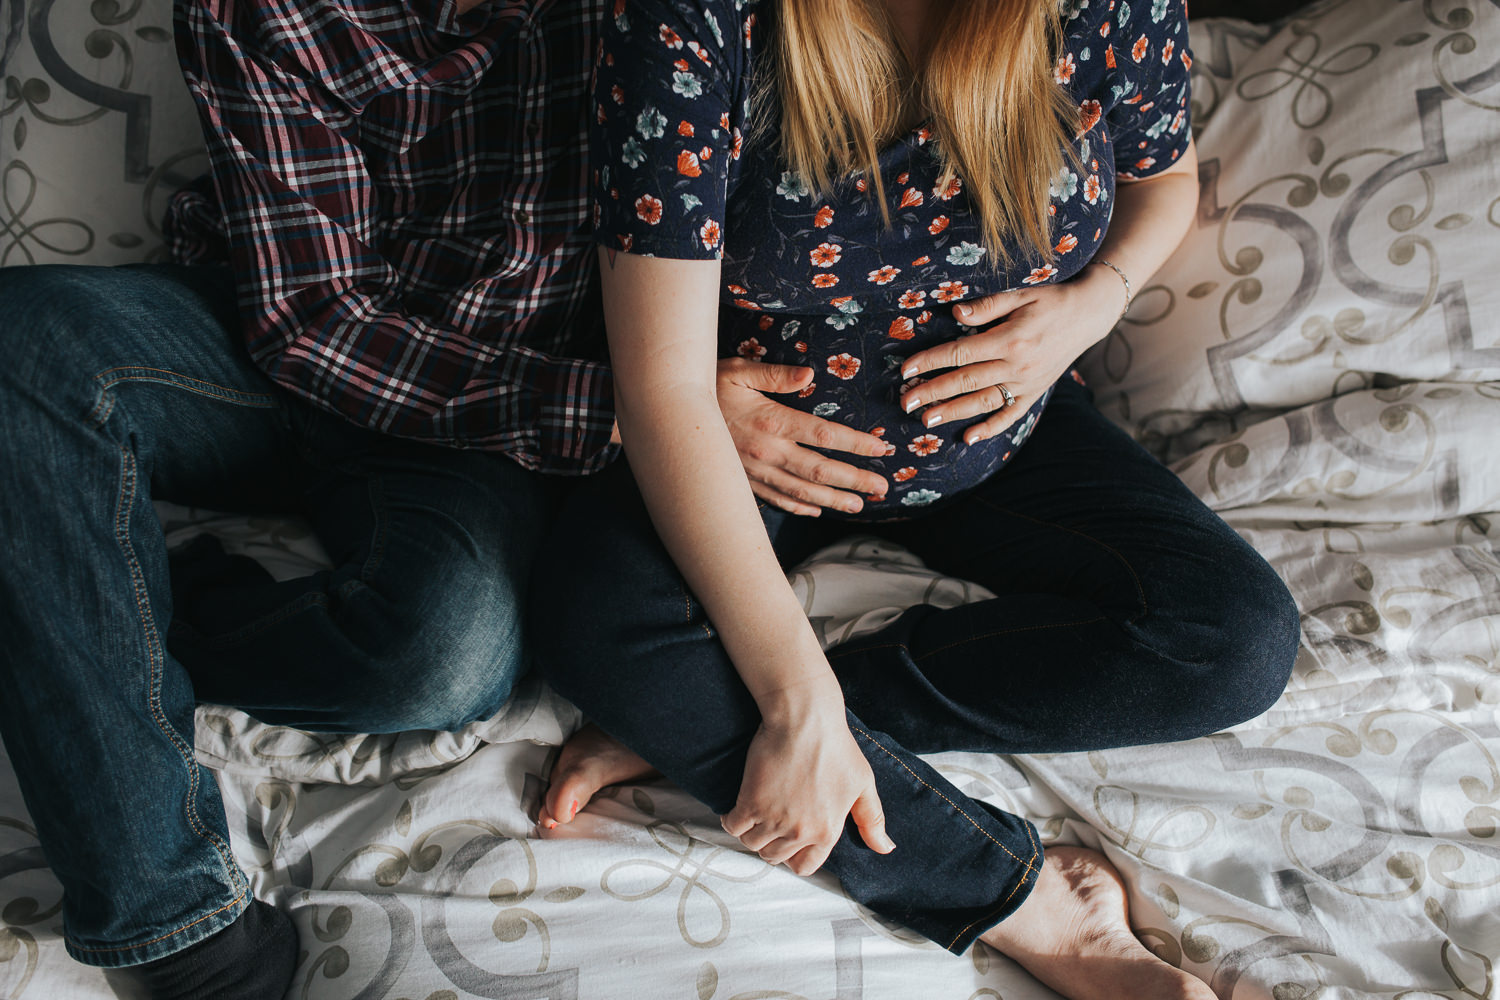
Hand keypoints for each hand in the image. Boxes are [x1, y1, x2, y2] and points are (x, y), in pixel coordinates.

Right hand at [716, 358, 891, 515]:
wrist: (667, 417)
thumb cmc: (706, 386)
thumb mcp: (737, 370)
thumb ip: (774, 374)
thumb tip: (809, 374)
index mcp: (771, 422)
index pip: (824, 435)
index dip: (856, 443)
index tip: (881, 448)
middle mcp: (767, 452)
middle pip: (820, 470)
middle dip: (854, 480)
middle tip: (883, 487)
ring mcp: (755, 472)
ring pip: (802, 491)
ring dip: (833, 499)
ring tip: (859, 504)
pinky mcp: (743, 482)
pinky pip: (776, 500)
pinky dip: (799, 507)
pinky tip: (817, 509)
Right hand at [722, 694, 894, 875]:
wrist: (805, 719)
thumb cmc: (836, 746)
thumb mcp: (863, 784)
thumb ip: (872, 820)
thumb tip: (886, 849)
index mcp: (828, 831)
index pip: (804, 867)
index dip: (794, 855)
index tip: (788, 839)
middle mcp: (800, 831)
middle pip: (774, 857)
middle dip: (771, 843)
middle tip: (771, 822)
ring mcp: (774, 819)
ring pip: (752, 844)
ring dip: (751, 832)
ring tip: (755, 814)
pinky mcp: (750, 802)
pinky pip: (733, 827)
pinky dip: (731, 820)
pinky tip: (738, 808)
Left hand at [898, 263, 1127, 443]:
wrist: (1089, 314)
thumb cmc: (1050, 299)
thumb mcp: (1020, 293)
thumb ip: (987, 306)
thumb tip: (955, 313)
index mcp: (1010, 338)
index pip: (960, 353)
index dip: (930, 361)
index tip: (906, 370)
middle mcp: (1018, 365)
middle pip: (966, 381)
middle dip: (933, 392)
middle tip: (906, 403)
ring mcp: (1027, 382)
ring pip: (984, 402)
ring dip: (954, 412)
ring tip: (927, 421)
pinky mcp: (1035, 392)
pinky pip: (1011, 415)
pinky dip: (990, 428)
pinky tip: (968, 438)